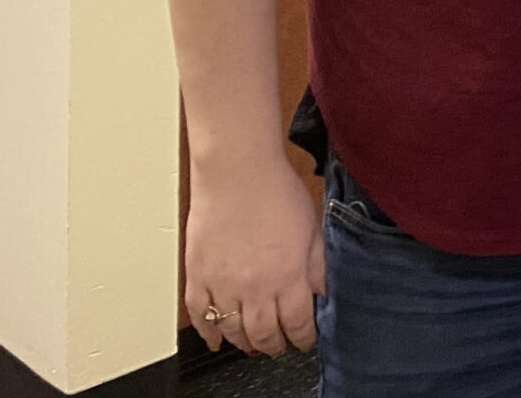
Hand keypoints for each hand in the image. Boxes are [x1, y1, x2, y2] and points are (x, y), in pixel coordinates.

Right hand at [184, 155, 322, 355]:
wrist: (237, 172)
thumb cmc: (276, 192)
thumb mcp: (312, 228)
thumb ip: (317, 264)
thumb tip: (323, 290)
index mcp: (287, 276)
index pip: (297, 322)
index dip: (303, 337)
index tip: (305, 340)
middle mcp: (254, 287)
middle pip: (263, 333)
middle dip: (274, 345)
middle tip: (278, 348)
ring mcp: (222, 285)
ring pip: (231, 331)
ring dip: (243, 343)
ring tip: (253, 346)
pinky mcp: (197, 277)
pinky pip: (199, 316)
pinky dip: (207, 332)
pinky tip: (216, 339)